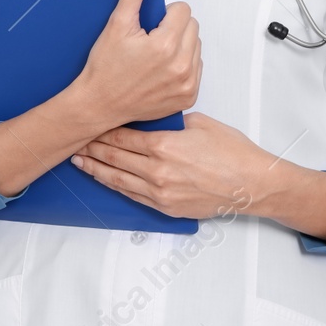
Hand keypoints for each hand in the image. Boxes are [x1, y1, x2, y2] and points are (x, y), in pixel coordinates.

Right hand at [72, 0, 201, 127]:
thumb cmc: (105, 67)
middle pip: (193, 27)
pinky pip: (196, 68)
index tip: (148, 27)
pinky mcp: (188, 97)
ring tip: (155, 57)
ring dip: (180, 46)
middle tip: (149, 41)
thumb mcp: (117, 24)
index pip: (183, 10)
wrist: (99, 105)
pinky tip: (160, 71)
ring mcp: (187, 84)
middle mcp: (181, 66)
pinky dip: (182, 65)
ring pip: (196, 46)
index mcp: (165, 45)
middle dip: (174, 28)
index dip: (163, 14)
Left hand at [72, 112, 257, 219]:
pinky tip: (104, 179)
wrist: (251, 184)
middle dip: (92, 148)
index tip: (90, 123)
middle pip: (114, 157)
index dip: (102, 130)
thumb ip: (171, 121)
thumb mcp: (200, 123)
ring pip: (118, 179)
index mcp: (164, 145)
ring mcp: (160, 192)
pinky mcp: (166, 207)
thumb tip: (154, 119)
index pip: (122, 136)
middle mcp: (157, 171)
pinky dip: (114, 186)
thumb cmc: (232, 153)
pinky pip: (132, 195)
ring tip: (79, 161)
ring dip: (96, 169)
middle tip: (74, 140)